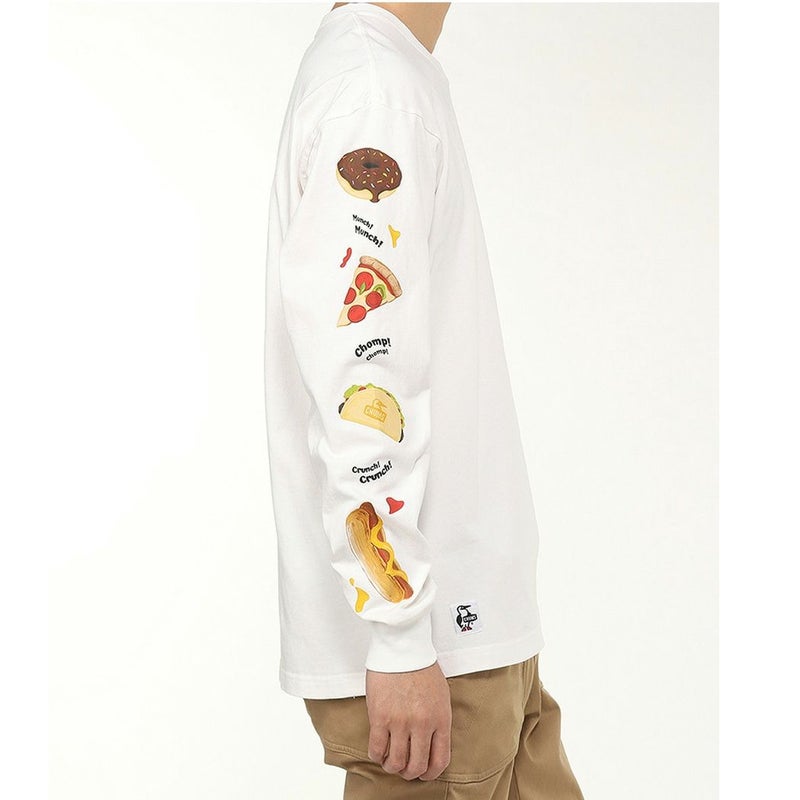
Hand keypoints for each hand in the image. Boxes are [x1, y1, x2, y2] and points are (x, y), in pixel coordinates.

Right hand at [365, 660, 451, 780]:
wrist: (403, 647)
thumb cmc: (421, 667)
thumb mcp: (441, 695)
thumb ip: (438, 720)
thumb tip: (433, 742)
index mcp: (441, 719)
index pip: (440, 760)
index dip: (430, 773)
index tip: (424, 773)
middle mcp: (422, 724)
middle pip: (417, 766)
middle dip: (410, 773)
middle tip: (404, 768)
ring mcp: (401, 722)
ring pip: (396, 762)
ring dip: (392, 766)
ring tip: (390, 761)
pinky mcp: (380, 716)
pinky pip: (377, 749)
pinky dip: (377, 756)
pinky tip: (378, 751)